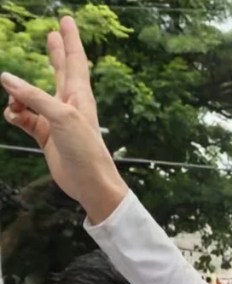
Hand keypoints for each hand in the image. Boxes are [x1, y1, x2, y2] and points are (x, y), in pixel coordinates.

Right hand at [2, 17, 128, 221]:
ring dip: (18, 96)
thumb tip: (6, 79)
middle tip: (53, 33)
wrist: (90, 183)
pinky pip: (24, 117)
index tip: (67, 20)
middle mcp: (68, 104)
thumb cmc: (85, 149)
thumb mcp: (60, 117)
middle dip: (56, 52)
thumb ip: (33, 97)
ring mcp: (56, 119)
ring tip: (14, 105)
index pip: (75, 59)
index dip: (70, 39)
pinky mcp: (46, 135)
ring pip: (32, 96)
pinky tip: (13, 116)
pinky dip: (15, 115)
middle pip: (60, 70)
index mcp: (80, 95)